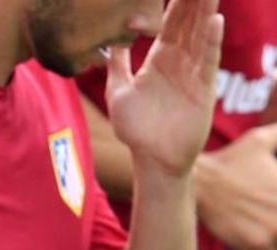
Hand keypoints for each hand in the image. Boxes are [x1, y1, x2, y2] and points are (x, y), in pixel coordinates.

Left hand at [106, 0, 223, 175]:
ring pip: (201, 36)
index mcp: (158, 60)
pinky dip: (211, 42)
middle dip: (193, 1)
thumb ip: (117, 65)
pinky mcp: (203, 89)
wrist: (152, 158)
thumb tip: (109, 42)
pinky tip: (215, 22)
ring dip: (205, 13)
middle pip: (188, 24)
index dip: (173, 3)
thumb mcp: (118, 92)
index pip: (168, 24)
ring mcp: (192, 74)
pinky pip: (208, 62)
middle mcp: (178, 63)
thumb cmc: (135, 129)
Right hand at [195, 123, 276, 249]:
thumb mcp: (261, 140)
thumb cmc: (229, 160)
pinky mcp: (257, 244)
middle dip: (275, 220)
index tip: (272, 205)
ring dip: (274, 239)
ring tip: (262, 227)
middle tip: (267, 217)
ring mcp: (274, 229)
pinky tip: (255, 237)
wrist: (198, 181)